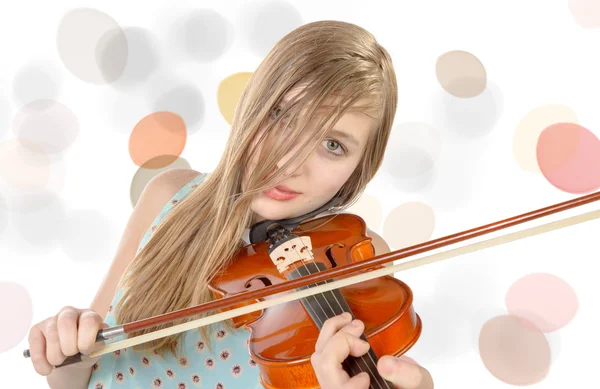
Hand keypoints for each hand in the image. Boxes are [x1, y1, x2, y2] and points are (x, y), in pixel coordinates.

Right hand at [27, 306, 108, 374]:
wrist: (71, 358)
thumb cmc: (85, 350)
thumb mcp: (95, 349)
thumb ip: (98, 345)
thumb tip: (96, 341)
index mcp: (89, 315)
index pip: (89, 320)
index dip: (87, 338)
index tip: (86, 351)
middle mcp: (70, 313)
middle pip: (66, 322)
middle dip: (69, 345)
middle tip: (71, 355)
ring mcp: (52, 319)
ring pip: (51, 334)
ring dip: (55, 355)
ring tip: (60, 362)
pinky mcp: (37, 329)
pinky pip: (36, 343)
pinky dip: (40, 361)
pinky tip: (47, 369)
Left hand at [311, 312, 432, 388]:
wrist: (405, 387)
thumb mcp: (418, 385)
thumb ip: (407, 376)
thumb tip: (384, 363)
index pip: (338, 385)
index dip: (349, 359)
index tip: (368, 351)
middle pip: (324, 364)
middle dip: (340, 338)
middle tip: (358, 325)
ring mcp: (335, 384)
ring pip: (320, 356)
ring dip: (332, 332)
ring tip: (349, 320)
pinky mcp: (335, 374)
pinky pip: (324, 354)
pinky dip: (332, 336)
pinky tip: (345, 328)